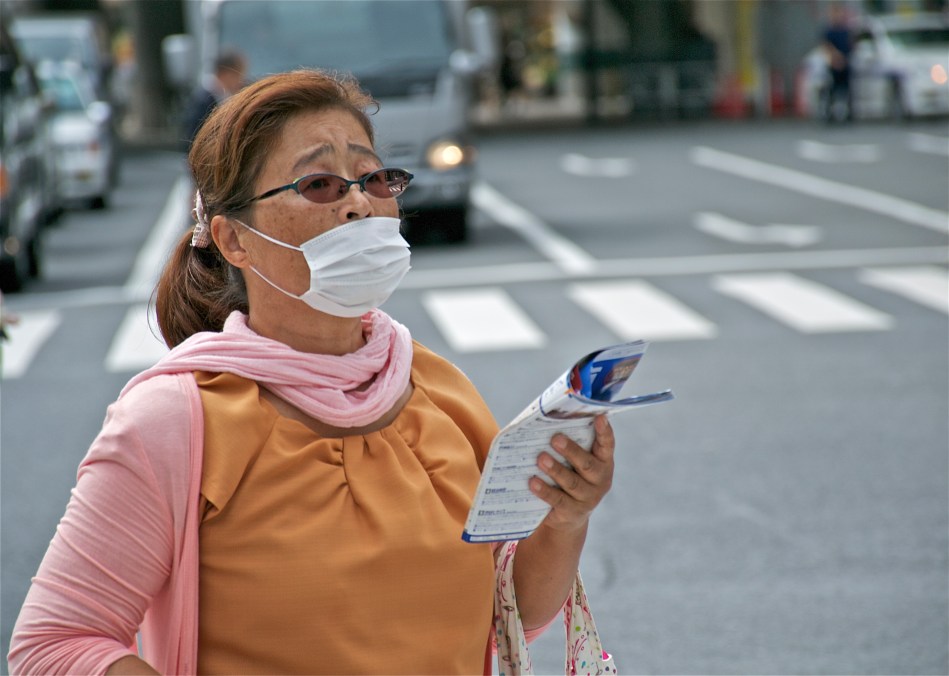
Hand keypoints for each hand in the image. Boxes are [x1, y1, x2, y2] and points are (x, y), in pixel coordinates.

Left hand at [530, 415, 614, 531]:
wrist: (568, 517)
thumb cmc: (569, 475)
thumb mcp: (574, 461)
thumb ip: (568, 442)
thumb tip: (542, 421)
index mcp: (603, 461)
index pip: (607, 445)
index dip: (604, 431)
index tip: (600, 417)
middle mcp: (600, 479)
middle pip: (587, 464)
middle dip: (571, 451)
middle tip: (555, 439)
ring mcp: (588, 498)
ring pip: (572, 482)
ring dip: (556, 470)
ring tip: (540, 458)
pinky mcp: (573, 512)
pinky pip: (558, 500)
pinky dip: (544, 490)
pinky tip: (532, 481)